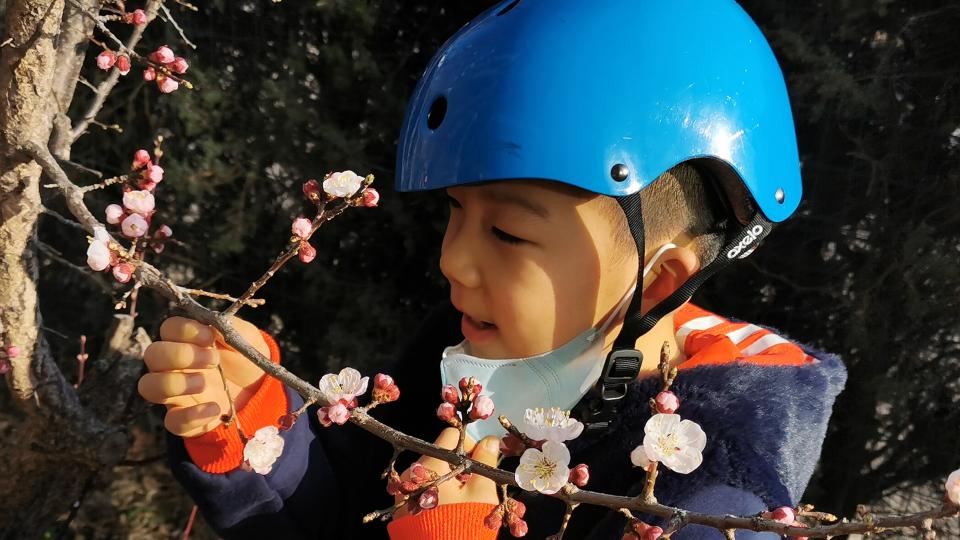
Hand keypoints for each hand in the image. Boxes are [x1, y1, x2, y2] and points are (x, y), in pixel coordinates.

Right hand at [138, 315, 270, 436]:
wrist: (259, 391)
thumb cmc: (245, 358)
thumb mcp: (245, 337)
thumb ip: (229, 327)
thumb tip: (212, 325)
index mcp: (186, 341)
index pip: (168, 328)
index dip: (184, 330)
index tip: (209, 337)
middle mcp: (173, 365)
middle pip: (152, 355)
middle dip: (179, 355)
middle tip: (212, 360)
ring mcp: (175, 393)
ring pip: (148, 386)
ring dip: (173, 383)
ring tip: (203, 383)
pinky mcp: (184, 419)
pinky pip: (172, 421)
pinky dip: (191, 417)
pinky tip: (214, 410)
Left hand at [393, 427, 500, 518]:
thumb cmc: (464, 525)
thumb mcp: (481, 492)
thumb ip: (486, 461)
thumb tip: (490, 440)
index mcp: (430, 464)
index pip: (451, 436)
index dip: (471, 445)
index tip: (484, 461)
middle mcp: (412, 475)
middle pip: (441, 456)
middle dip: (463, 466)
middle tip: (479, 485)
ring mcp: (405, 494)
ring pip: (434, 475)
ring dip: (452, 481)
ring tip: (467, 502)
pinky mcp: (403, 511)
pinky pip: (424, 492)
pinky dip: (440, 495)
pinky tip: (452, 511)